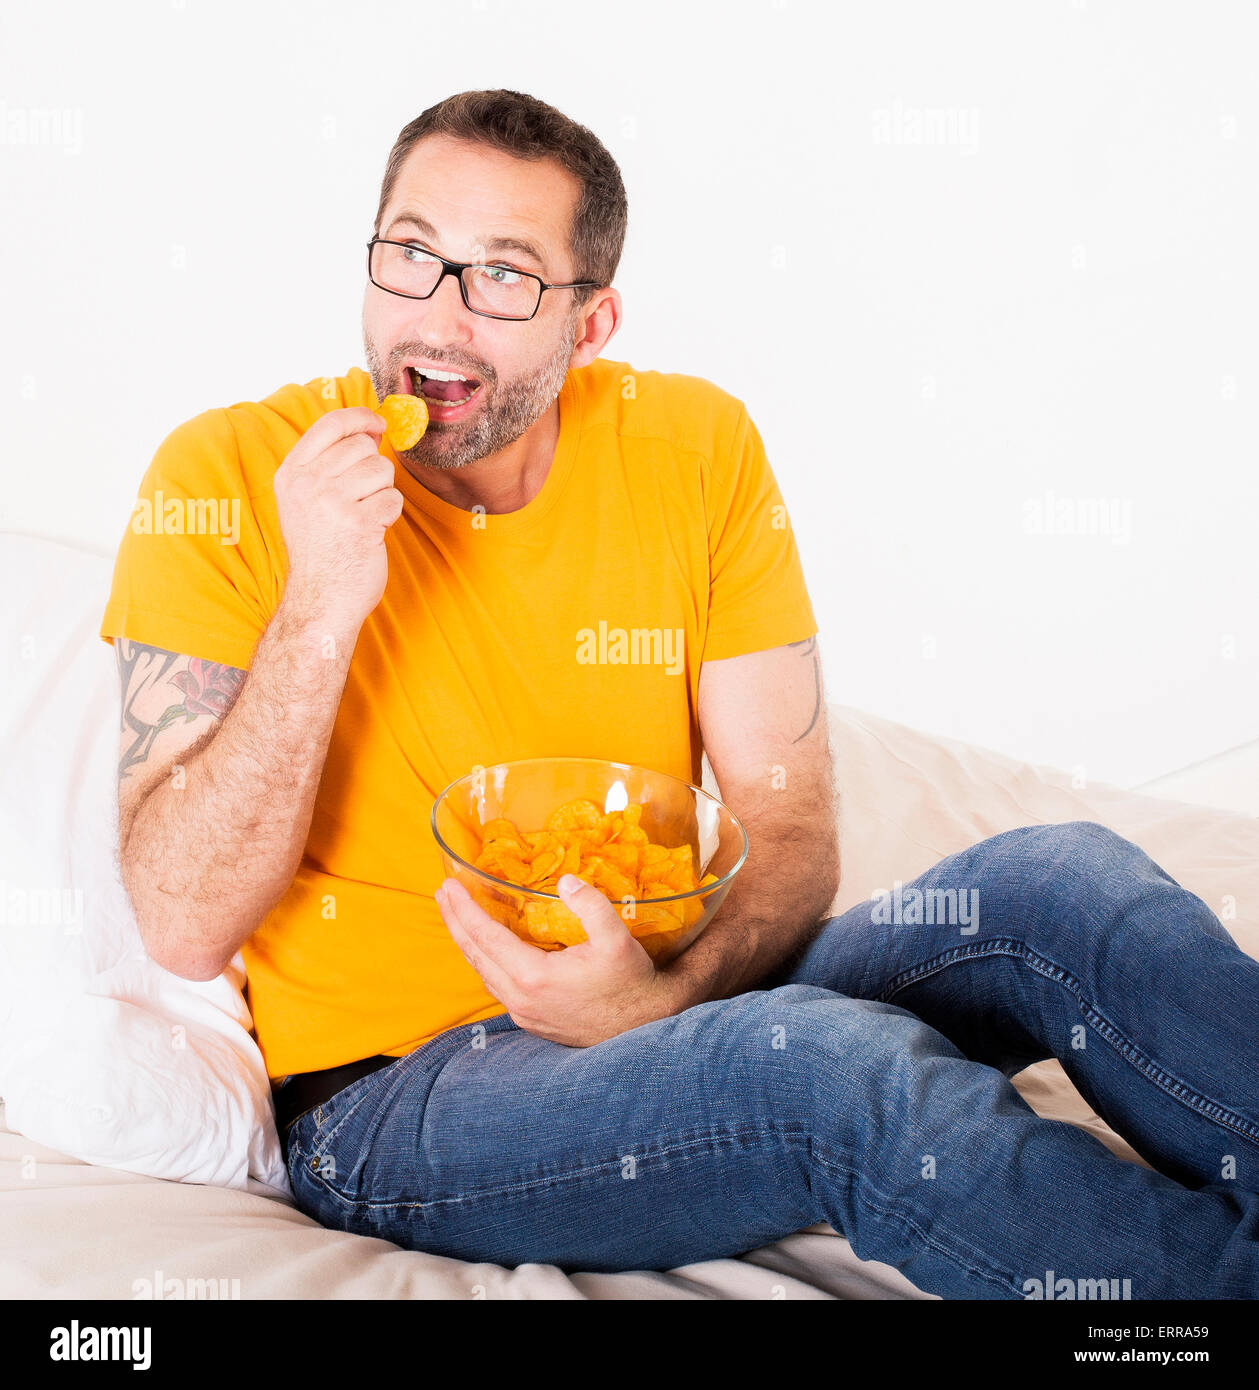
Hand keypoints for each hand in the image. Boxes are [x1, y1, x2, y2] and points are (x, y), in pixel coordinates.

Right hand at [273, 406, 403, 634]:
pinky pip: (393, 499)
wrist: (320, 599)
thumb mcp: (304, 500)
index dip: (360, 418)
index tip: (378, 424)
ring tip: (364, 517)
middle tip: (361, 498)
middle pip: (363, 447)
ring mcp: (333, 504)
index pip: (329, 424)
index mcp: (291, 474)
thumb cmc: (320, 548)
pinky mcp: (360, 523)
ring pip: (382, 471)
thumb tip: (370, 429)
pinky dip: (389, 515)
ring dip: (382, 493)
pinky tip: (371, 532)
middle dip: (373, 470)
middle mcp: (308, 485)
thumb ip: (327, 463)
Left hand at [435, 874, 671, 1046]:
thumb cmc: (631, 982)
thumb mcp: (617, 939)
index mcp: (533, 976)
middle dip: (455, 921)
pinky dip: (485, 961)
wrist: (646, 1026)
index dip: (463, 909)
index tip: (449, 885)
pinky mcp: (532, 1021)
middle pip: (474, 955)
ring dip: (468, 943)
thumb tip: (564, 880)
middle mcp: (520, 999)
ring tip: (458, 917)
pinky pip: (497, 986)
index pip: (485, 936)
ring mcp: (524, 1013)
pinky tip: (488, 949)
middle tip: (442, 894)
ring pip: (483, 973)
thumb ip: (590, 905)